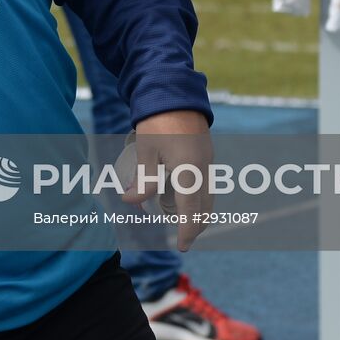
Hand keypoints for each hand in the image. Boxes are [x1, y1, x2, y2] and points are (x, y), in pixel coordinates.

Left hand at [120, 109, 212, 250]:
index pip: (190, 211)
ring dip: (199, 212)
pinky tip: (186, 196)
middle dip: (196, 226)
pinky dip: (200, 196)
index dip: (187, 231)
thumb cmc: (157, 122)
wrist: (175, 93)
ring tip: (183, 221)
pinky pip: (207, 183)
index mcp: (189, 171)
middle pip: (205, 207)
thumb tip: (130, 201)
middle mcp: (204, 168)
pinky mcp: (207, 153)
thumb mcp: (146, 151)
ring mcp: (208, 160)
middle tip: (183, 238)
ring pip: (209, 196)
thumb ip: (143, 179)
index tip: (182, 246)